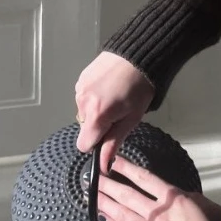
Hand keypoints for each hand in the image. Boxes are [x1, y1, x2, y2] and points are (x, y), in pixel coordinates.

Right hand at [75, 51, 154, 172]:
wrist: (139, 55)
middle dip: (99, 124)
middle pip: (85, 127)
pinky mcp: (81, 78)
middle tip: (118, 111)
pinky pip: (84, 96)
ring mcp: (79, 89)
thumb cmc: (141, 87)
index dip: (97, 144)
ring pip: (84, 111)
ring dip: (96, 109)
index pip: (83, 145)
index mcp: (97, 116)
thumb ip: (114, 142)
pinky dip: (94, 95)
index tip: (109, 134)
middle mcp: (83, 103)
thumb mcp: (132, 118)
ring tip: (115, 95)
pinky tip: (109, 86)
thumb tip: (103, 165)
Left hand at [97, 157, 216, 220]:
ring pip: (122, 214)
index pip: (145, 178)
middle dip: (108, 185)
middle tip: (91, 178)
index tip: (114, 161)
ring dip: (104, 203)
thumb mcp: (204, 205)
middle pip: (128, 195)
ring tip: (91, 195)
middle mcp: (158, 212)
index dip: (128, 168)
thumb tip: (170, 194)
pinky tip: (101, 219)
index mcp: (174, 198)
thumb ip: (184, 197)